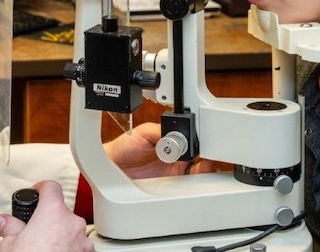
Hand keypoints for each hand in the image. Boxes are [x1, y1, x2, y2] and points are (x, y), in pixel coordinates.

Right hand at [0, 180, 93, 251]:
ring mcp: (83, 241)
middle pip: (60, 212)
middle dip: (48, 220)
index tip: (37, 192)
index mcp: (53, 212)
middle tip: (33, 232)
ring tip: (43, 249)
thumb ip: (9, 227)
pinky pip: (77, 246)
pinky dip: (68, 249)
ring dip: (59, 237)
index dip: (41, 188)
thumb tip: (4, 221)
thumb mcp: (9, 245)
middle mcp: (72, 223)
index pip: (51, 187)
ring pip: (70, 231)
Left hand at [103, 122, 218, 178]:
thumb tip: (178, 135)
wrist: (110, 167)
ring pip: (200, 172)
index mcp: (172, 141)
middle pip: (202, 157)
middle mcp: (177, 157)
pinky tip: (195, 175)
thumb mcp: (144, 132)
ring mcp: (176, 173)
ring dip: (205, 168)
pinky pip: (190, 186)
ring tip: (204, 163)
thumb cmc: (124, 147)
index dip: (202, 141)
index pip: (194, 141)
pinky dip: (197, 182)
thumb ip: (162, 131)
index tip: (206, 142)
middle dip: (208, 155)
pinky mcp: (173, 187)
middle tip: (207, 154)